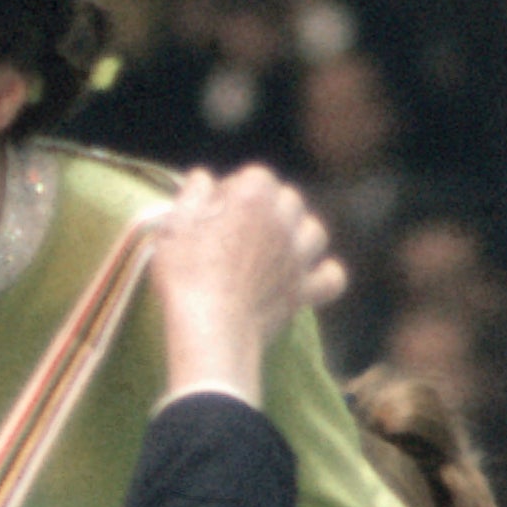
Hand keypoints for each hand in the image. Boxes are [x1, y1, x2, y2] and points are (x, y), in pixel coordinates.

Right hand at [147, 166, 343, 403]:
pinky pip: (333, 276)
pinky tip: (305, 276)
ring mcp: (299, 256)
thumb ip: (193, 193)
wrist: (210, 331)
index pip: (255, 176)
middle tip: (241, 229)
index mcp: (253, 196)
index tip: (214, 209)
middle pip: (289, 199)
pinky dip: (324, 274)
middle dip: (269, 207)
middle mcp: (284, 220)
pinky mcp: (304, 290)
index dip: (234, 190)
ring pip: (315, 231)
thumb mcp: (173, 226)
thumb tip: (204, 177)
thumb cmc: (186, 275)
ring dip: (299, 234)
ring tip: (274, 248)